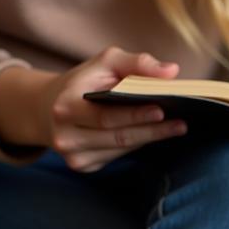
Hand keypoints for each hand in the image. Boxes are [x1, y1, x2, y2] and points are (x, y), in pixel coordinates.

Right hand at [0, 46, 186, 170]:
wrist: (47, 107)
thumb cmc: (84, 82)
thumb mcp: (105, 63)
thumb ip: (137, 63)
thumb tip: (171, 71)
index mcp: (66, 108)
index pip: (106, 117)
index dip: (135, 115)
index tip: (162, 110)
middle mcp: (65, 136)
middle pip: (118, 137)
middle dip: (152, 130)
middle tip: (181, 123)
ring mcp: (74, 156)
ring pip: (121, 149)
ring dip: (150, 138)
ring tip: (177, 127)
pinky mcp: (84, 165)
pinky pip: (117, 155)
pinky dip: (138, 144)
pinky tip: (154, 134)